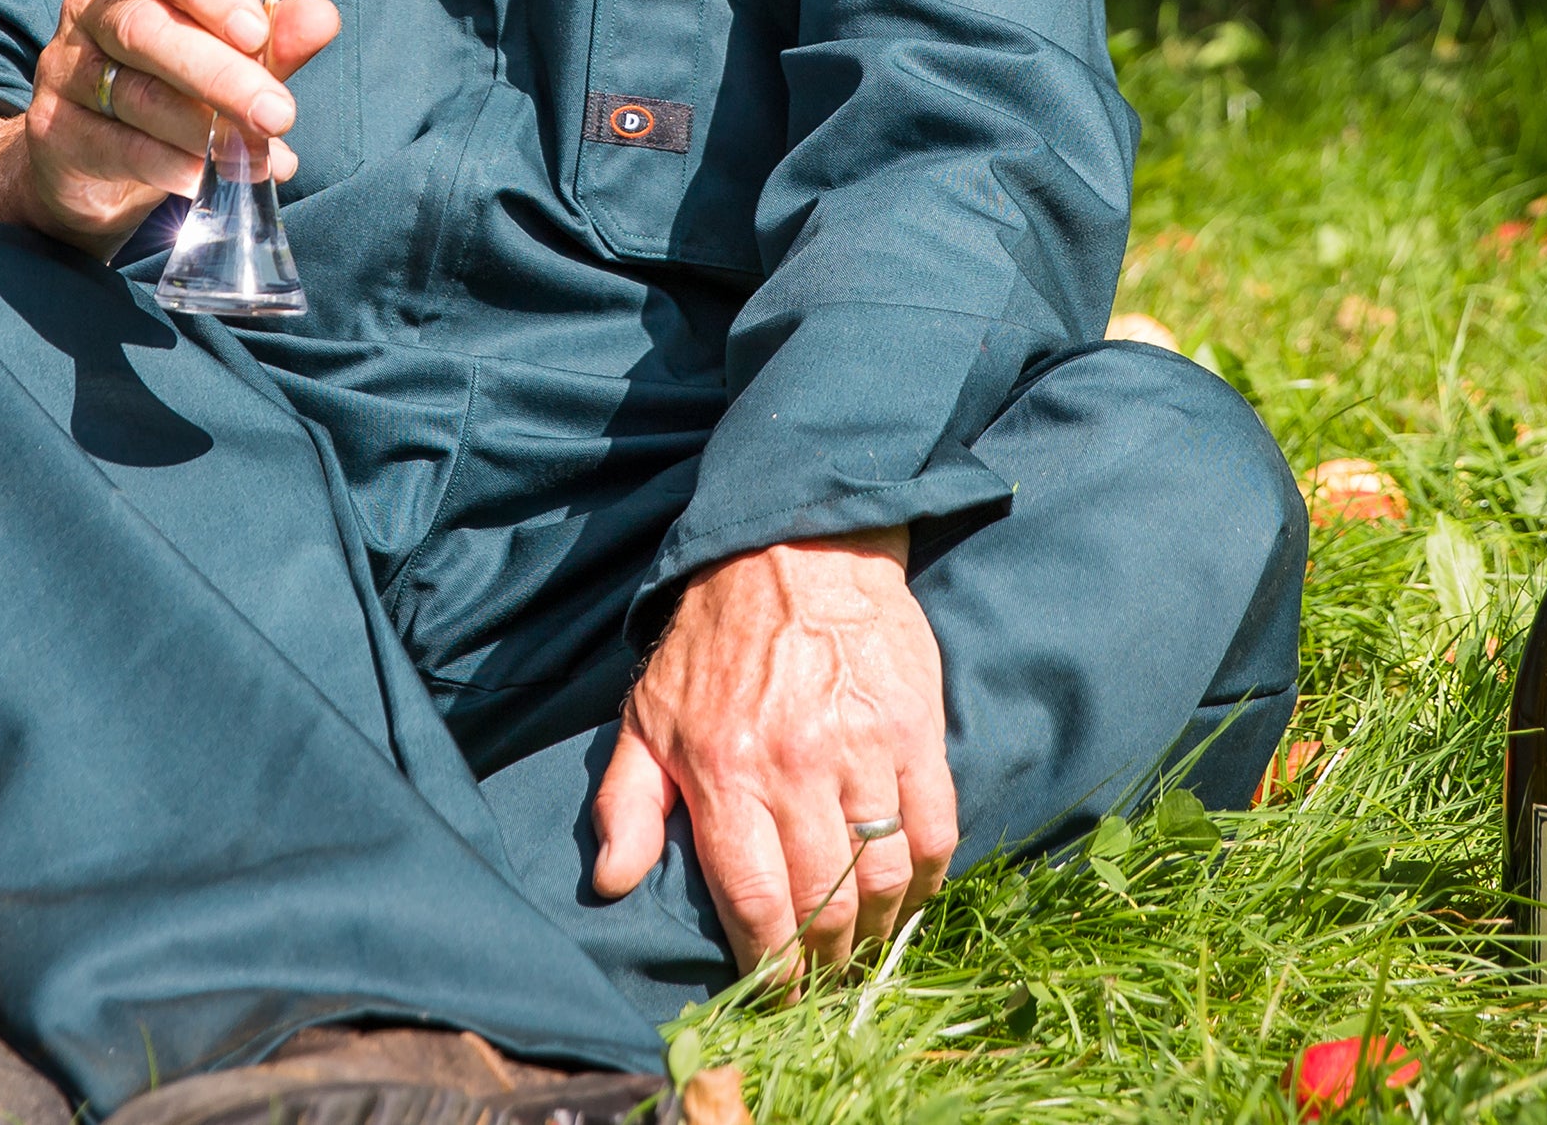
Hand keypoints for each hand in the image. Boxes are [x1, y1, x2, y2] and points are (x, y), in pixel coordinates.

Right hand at [16, 0, 338, 256]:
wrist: (93, 166)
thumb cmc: (174, 91)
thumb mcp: (230, 61)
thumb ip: (273, 41)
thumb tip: (322, 19)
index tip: (258, 33)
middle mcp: (93, 10)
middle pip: (146, 28)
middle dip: (220, 73)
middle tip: (279, 113)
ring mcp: (67, 69)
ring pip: (134, 92)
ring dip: (203, 129)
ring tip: (256, 157)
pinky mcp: (53, 129)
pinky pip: (113, 145)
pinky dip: (167, 164)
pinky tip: (206, 178)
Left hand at [591, 531, 955, 983]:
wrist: (794, 549)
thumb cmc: (713, 641)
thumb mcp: (647, 714)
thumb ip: (626, 802)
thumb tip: (609, 882)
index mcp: (724, 771)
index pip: (754, 904)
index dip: (771, 968)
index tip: (777, 998)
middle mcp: (795, 767)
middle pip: (824, 904)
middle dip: (826, 962)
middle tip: (825, 982)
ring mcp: (863, 749)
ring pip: (885, 877)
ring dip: (880, 930)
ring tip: (866, 948)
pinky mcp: (916, 730)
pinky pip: (937, 830)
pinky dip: (929, 878)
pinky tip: (910, 895)